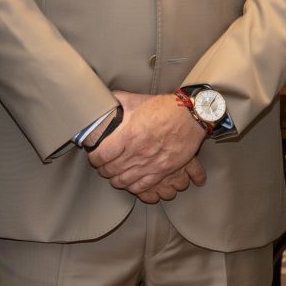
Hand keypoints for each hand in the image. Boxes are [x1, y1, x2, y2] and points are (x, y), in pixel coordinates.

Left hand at [91, 91, 206, 198]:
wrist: (191, 116)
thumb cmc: (165, 108)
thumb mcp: (138, 100)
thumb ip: (119, 100)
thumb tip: (105, 98)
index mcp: (128, 135)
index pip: (101, 155)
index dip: (94, 159)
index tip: (94, 157)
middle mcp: (137, 152)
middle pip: (110, 170)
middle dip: (103, 170)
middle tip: (102, 167)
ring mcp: (150, 163)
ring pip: (124, 181)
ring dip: (115, 180)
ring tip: (114, 176)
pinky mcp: (162, 171)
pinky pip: (142, 186)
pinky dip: (132, 187)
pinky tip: (130, 183)